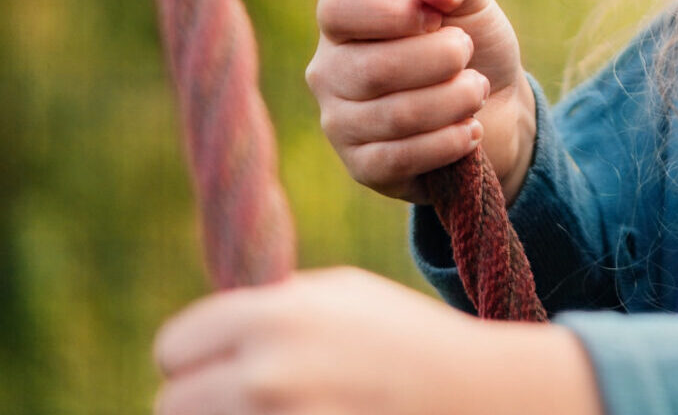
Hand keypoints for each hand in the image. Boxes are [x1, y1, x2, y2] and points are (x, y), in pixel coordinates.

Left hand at [153, 267, 600, 414]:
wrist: (481, 394)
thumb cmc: (410, 342)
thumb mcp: (342, 296)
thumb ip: (268, 308)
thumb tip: (202, 336)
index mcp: (272, 316)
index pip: (174, 347)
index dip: (196, 360)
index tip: (222, 369)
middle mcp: (266, 372)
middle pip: (174, 404)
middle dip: (205, 404)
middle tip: (256, 402)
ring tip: (288, 407)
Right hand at [307, 0, 535, 204]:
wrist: (498, 108)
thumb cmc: (471, 44)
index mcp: (344, 23)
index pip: (336, 8)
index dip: (390, 11)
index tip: (435, 16)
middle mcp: (329, 72)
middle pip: (375, 69)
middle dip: (443, 60)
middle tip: (469, 56)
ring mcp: (340, 123)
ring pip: (395, 116)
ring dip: (456, 100)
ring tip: (477, 90)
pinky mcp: (363, 167)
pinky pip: (399, 158)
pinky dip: (448, 141)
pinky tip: (470, 129)